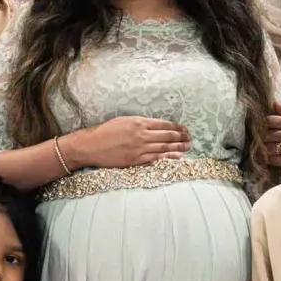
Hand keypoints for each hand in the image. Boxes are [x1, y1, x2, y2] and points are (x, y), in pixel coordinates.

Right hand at [73, 116, 189, 168]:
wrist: (90, 146)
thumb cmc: (104, 132)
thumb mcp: (123, 121)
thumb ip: (139, 123)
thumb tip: (153, 126)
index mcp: (138, 122)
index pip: (163, 124)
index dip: (175, 127)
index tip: (183, 128)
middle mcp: (141, 134)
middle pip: (166, 135)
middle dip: (180, 137)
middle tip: (189, 138)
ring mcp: (139, 148)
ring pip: (163, 147)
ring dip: (177, 147)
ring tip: (187, 147)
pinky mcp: (135, 160)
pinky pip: (155, 158)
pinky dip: (167, 157)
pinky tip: (176, 157)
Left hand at [265, 108, 280, 174]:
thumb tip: (274, 103)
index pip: (271, 120)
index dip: (263, 125)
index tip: (263, 129)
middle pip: (267, 134)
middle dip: (263, 139)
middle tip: (263, 142)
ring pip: (268, 147)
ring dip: (266, 150)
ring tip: (267, 151)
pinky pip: (272, 159)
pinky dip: (270, 160)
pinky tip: (273, 159)